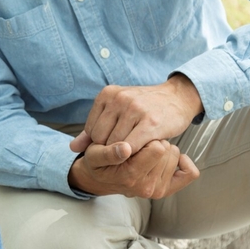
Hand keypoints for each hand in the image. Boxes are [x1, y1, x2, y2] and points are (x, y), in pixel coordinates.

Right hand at [68, 139, 198, 198]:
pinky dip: (183, 162)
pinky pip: (190, 173)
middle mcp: (147, 187)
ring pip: (175, 154)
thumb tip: (125, 148)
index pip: (157, 148)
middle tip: (139, 145)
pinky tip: (169, 157)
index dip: (146, 137)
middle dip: (154, 141)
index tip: (134, 138)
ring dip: (164, 149)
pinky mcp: (167, 190)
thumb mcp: (94, 156)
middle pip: (167, 149)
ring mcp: (158, 190)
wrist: (101, 180)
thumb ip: (108, 153)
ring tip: (146, 151)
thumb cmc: (98, 163)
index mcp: (131, 176)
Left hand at [83, 74, 202, 154]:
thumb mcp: (116, 111)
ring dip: (125, 153)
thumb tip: (73, 147)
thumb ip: (94, 129)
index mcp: (107, 94)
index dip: (101, 143)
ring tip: (135, 150)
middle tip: (125, 151)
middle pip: (101, 139)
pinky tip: (143, 151)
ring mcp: (134, 109)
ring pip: (116, 145)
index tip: (115, 144)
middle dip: (111, 149)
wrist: (176, 98)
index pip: (91, 130)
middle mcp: (118, 99)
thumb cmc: (144, 107)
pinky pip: (133, 147)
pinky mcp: (150, 123)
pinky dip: (135, 154)